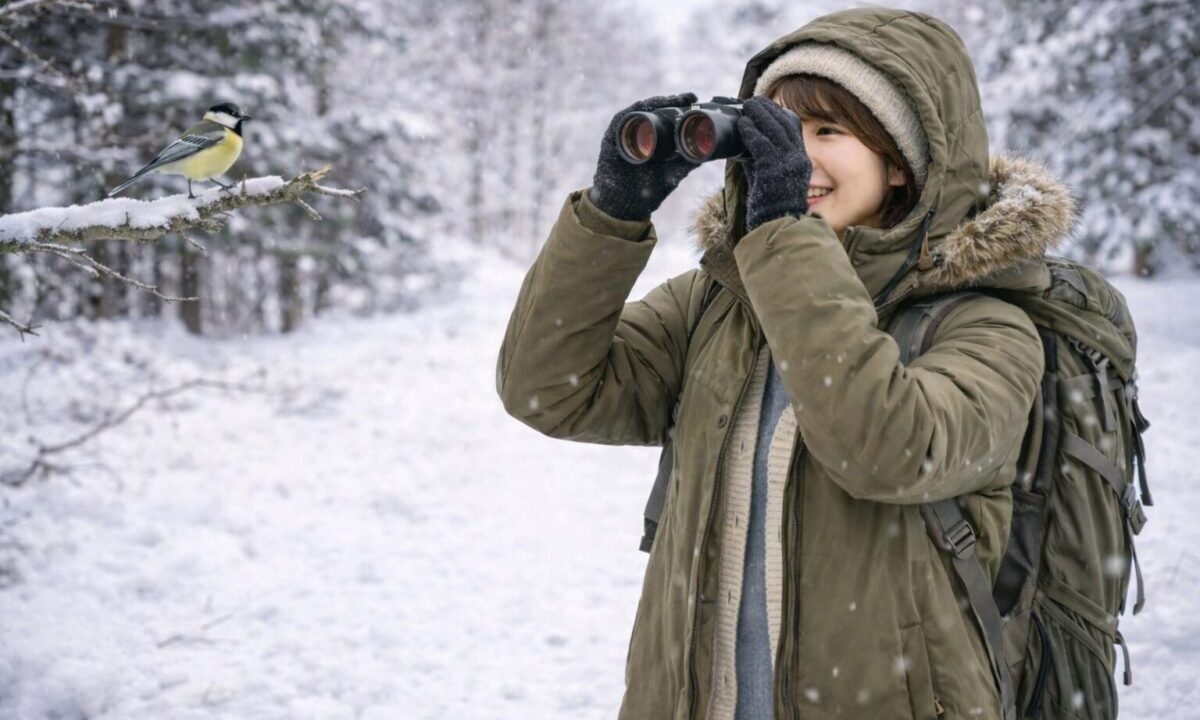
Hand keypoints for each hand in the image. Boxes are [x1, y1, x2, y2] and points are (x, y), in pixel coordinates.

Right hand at [589, 93, 699, 221]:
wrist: (622, 209)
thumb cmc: (645, 193)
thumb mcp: (671, 176)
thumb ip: (686, 164)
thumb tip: (708, 154)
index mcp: (653, 140)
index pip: (667, 118)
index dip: (680, 107)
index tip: (696, 100)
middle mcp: (639, 134)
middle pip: (655, 111)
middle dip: (672, 101)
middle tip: (689, 96)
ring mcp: (624, 135)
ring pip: (639, 111)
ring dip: (656, 103)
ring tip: (672, 100)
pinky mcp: (611, 139)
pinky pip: (621, 119)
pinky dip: (633, 112)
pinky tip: (646, 106)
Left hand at [737, 96, 811, 231]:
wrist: (776, 226)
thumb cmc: (770, 205)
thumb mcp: (769, 177)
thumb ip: (760, 159)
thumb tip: (744, 143)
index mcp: (800, 160)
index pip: (793, 127)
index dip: (779, 113)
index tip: (765, 105)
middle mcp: (797, 159)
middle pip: (785, 123)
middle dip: (768, 109)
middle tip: (753, 101)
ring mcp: (787, 164)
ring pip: (774, 130)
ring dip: (759, 115)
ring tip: (746, 106)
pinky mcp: (774, 171)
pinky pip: (762, 145)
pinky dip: (751, 133)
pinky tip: (743, 126)